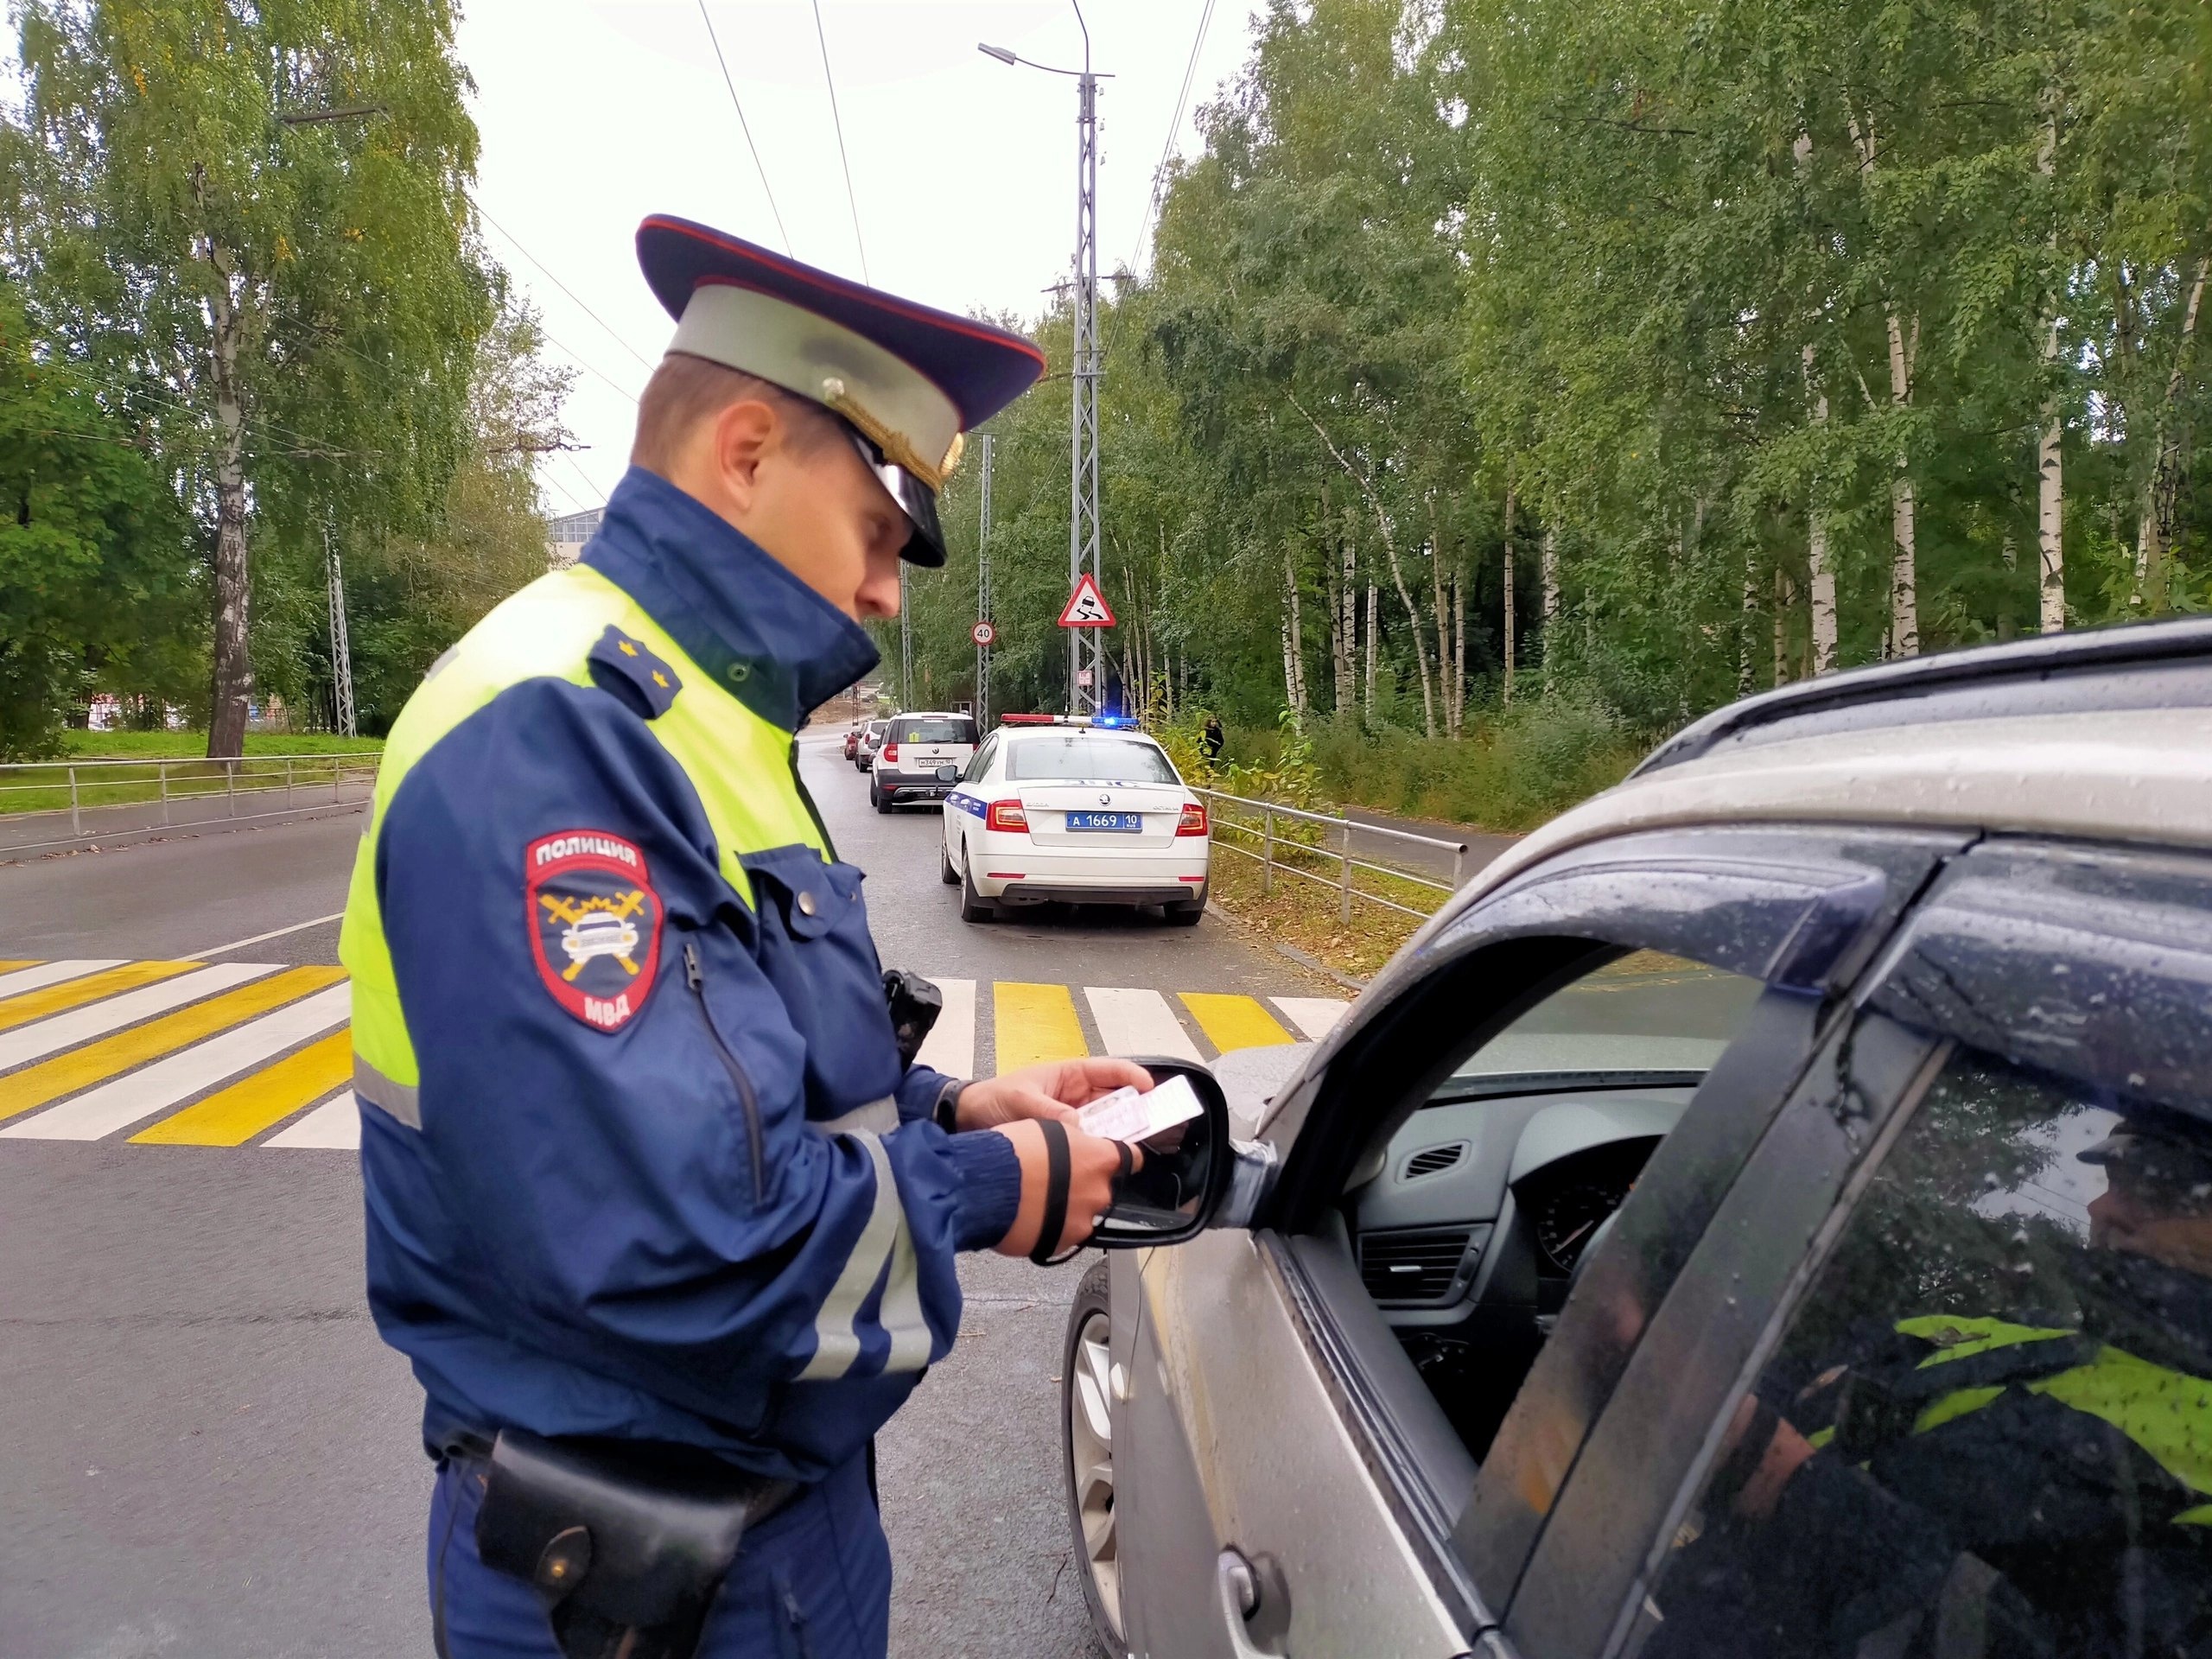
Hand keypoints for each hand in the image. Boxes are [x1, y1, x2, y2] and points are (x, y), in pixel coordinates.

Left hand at [954, 1057, 1153, 1131]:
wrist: (968, 1120)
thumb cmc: (993, 1099)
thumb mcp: (1021, 1100)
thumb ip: (1048, 1112)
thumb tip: (1078, 1126)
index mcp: (1069, 1075)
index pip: (1109, 1070)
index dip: (1132, 1076)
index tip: (1149, 1088)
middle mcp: (1076, 1096)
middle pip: (1114, 1100)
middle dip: (1134, 1109)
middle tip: (1153, 1123)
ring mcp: (1072, 1118)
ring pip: (1105, 1124)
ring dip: (1119, 1133)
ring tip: (1135, 1145)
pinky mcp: (1065, 1140)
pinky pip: (1089, 1142)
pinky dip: (1099, 1149)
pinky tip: (1106, 1161)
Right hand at [989, 1119, 1143, 1257]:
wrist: (987, 1187)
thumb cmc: (1015, 1152)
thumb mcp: (1049, 1127)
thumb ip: (1073, 1140)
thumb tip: (1077, 1144)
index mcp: (1100, 1159)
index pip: (1132, 1157)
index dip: (1125, 1157)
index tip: (1120, 1159)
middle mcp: (1099, 1191)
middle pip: (1102, 1188)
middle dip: (1084, 1184)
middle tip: (1057, 1179)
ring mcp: (1083, 1221)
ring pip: (1083, 1213)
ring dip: (1068, 1207)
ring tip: (1039, 1201)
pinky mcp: (1063, 1244)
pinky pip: (1064, 1233)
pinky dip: (1053, 1227)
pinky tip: (1032, 1217)